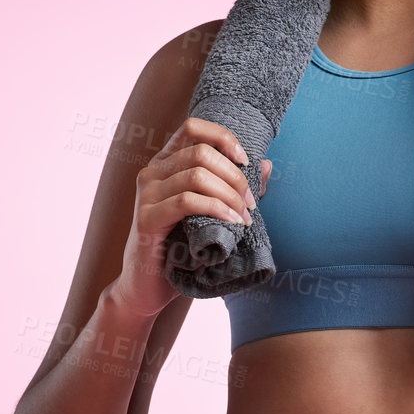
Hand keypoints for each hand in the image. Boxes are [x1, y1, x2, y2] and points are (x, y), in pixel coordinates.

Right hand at [113, 118, 259, 319]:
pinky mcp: (147, 218)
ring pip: (196, 175)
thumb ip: (236, 189)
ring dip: (229, 195)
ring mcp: (147, 195)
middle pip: (200, 152)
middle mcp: (152, 172)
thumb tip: (266, 165)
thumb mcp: (212, 214)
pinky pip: (187, 201)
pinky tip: (232, 222)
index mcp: (166, 163)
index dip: (223, 137)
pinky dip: (216, 208)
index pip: (193, 127)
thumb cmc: (183, 248)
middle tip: (251, 203)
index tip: (245, 162)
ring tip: (245, 216)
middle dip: (234, 176)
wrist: (149, 286)